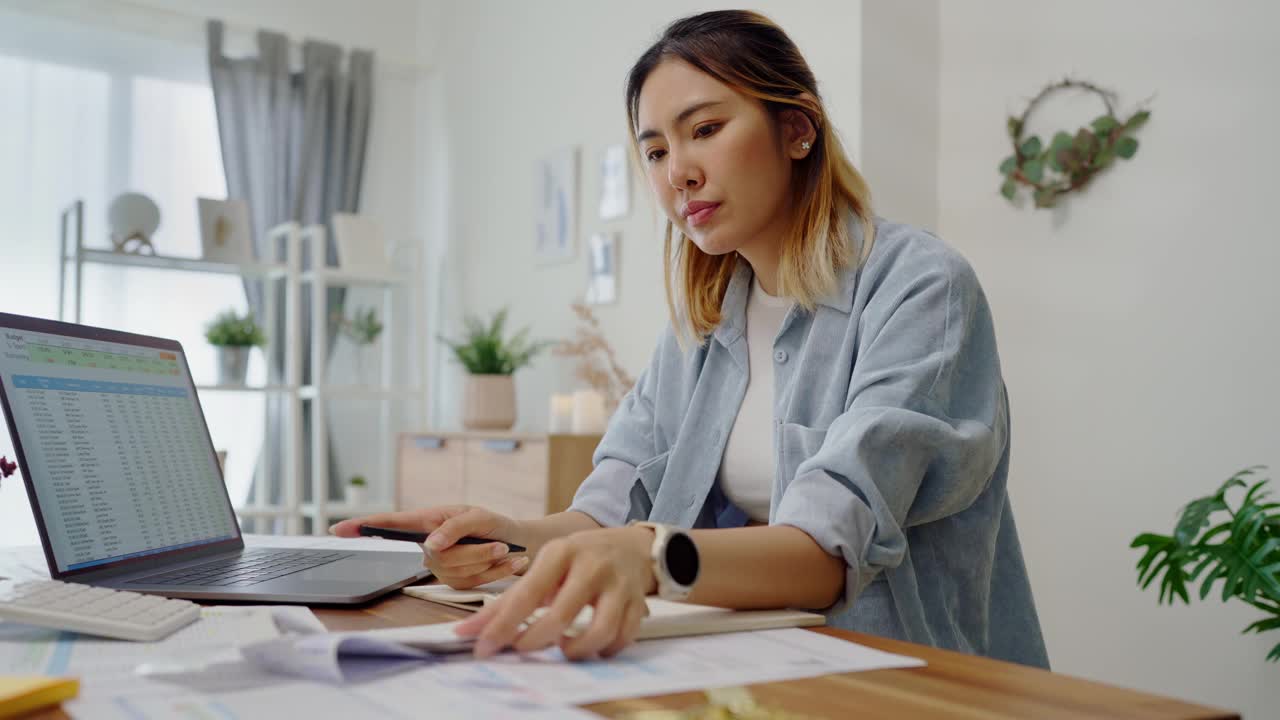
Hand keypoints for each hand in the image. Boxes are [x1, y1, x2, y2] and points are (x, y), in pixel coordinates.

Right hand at [330, 506, 529, 588]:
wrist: (518, 543)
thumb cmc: (494, 523)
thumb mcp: (477, 516)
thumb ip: (453, 528)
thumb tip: (429, 545)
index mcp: (427, 521)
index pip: (389, 525)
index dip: (363, 527)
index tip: (338, 530)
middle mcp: (428, 546)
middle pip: (435, 557)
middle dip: (473, 552)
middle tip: (499, 544)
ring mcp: (439, 567)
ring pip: (455, 572)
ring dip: (487, 561)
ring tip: (505, 549)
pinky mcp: (454, 583)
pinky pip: (470, 583)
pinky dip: (495, 572)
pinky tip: (509, 561)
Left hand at [454, 525, 656, 659]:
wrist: (633, 547)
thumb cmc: (581, 558)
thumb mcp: (546, 566)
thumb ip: (509, 599)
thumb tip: (470, 630)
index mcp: (562, 553)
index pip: (527, 594)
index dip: (503, 625)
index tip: (483, 647)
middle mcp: (592, 566)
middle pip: (561, 615)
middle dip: (535, 640)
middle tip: (523, 648)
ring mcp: (618, 585)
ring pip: (599, 631)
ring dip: (576, 650)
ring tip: (563, 646)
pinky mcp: (638, 603)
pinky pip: (622, 638)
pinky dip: (603, 650)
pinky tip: (590, 646)